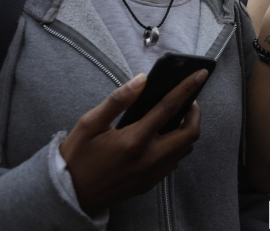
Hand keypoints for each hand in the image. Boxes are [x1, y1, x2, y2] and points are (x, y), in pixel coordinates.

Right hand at [60, 70, 206, 216]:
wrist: (69, 195)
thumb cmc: (77, 157)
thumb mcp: (90, 122)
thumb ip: (118, 99)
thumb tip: (142, 80)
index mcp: (134, 141)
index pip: (170, 108)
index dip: (188, 88)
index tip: (200, 74)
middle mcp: (148, 159)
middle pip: (189, 133)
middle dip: (195, 112)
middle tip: (188, 99)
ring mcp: (151, 174)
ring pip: (185, 149)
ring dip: (188, 129)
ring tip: (179, 114)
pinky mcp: (149, 183)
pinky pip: (174, 162)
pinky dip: (178, 145)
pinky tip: (166, 135)